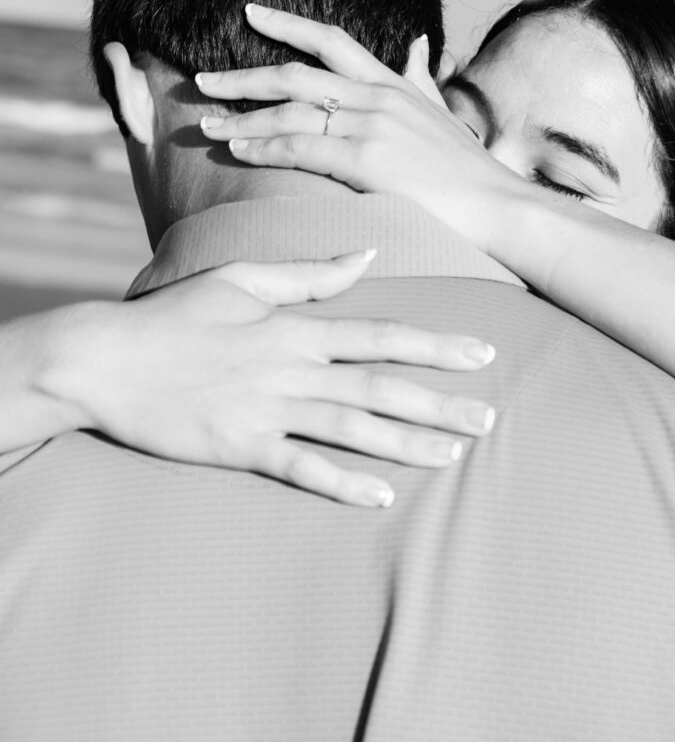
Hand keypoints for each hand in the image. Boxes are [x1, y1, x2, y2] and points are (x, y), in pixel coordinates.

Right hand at [39, 252, 495, 507]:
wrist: (105, 359)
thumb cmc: (174, 315)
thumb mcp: (240, 278)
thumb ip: (309, 273)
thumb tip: (367, 256)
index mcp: (294, 327)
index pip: (381, 335)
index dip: (436, 346)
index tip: (484, 353)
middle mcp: (290, 369)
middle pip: (381, 388)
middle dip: (440, 403)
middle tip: (491, 418)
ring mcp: (266, 411)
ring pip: (352, 430)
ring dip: (407, 443)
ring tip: (454, 453)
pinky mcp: (238, 447)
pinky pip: (300, 468)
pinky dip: (341, 483)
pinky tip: (381, 496)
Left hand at [196, 4, 520, 252]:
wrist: (498, 205)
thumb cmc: (469, 169)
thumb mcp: (444, 112)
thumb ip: (423, 78)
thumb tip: (419, 43)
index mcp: (392, 84)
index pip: (331, 41)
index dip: (287, 24)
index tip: (249, 13)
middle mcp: (377, 96)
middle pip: (294, 75)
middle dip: (242, 78)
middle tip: (202, 82)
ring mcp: (371, 126)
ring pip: (289, 112)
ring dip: (242, 118)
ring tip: (207, 125)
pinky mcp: (367, 160)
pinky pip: (300, 148)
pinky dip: (263, 148)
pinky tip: (238, 150)